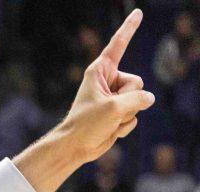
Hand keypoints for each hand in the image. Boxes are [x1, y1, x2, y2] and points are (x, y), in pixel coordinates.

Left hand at [59, 10, 154, 163]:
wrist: (76, 147)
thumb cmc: (87, 124)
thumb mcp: (114, 107)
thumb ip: (137, 98)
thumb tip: (148, 99)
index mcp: (100, 71)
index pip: (118, 45)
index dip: (129, 29)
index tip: (138, 12)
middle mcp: (108, 81)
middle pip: (137, 81)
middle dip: (127, 98)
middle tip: (108, 110)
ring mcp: (114, 97)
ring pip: (139, 100)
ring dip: (125, 115)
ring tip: (106, 121)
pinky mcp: (118, 112)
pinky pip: (135, 115)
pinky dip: (124, 125)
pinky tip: (110, 129)